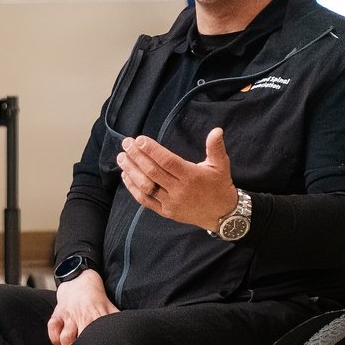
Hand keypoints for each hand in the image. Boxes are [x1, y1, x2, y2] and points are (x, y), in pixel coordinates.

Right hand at [48, 270, 117, 344]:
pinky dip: (54, 339)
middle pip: (81, 340)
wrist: (79, 280)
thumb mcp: (110, 307)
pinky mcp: (57, 314)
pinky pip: (52, 328)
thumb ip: (119, 319)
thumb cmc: (96, 299)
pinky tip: (59, 344)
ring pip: (65, 337)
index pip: (98, 337)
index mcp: (97, 318)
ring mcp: (68, 316)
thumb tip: (135, 330)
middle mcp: (82, 317)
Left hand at [117, 128, 240, 232]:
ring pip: (146, 186)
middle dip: (137, 156)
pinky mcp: (166, 212)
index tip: (139, 140)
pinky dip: (133, 188)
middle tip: (126, 143)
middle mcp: (179, 190)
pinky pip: (146, 200)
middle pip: (153, 172)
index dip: (152, 150)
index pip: (167, 161)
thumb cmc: (220, 186)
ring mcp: (171, 202)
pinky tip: (125, 176)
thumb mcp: (221, 166)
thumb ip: (216, 148)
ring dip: (132, 171)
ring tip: (121, 158)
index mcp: (191, 176)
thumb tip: (217, 129)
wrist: (222, 215)